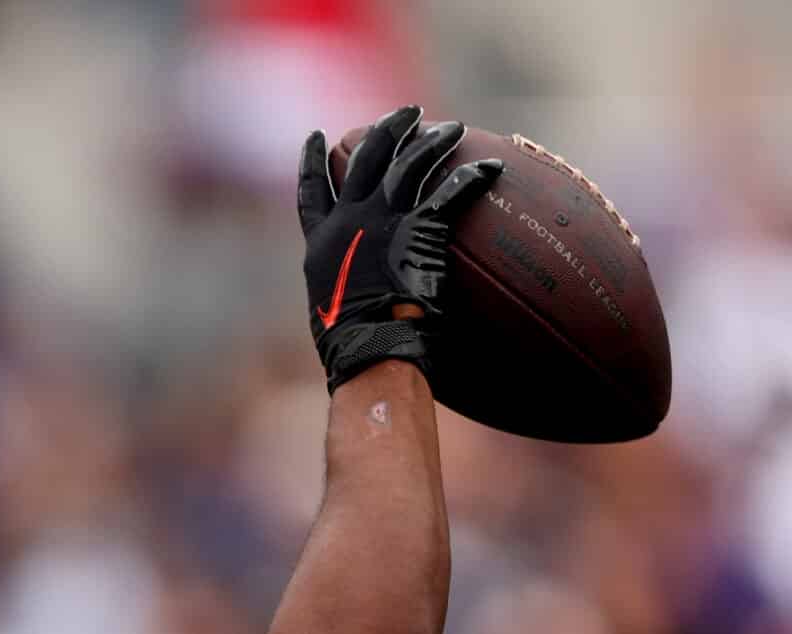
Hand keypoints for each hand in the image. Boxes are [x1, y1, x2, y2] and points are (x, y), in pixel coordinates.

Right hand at [296, 106, 501, 391]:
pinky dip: (471, 178)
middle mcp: (347, 222)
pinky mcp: (416, 230)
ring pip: (406, 164)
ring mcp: (380, 222)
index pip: (312, 191)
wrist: (370, 350)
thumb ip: (345, 289)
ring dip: (430, 140)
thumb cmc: (354, 348)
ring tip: (451, 128)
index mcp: (321, 243)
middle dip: (385, 130)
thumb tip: (359, 303)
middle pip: (363, 160)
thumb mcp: (334, 312)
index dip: (312, 161)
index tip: (318, 137)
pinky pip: (448, 193)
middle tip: (404, 114)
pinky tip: (490, 169)